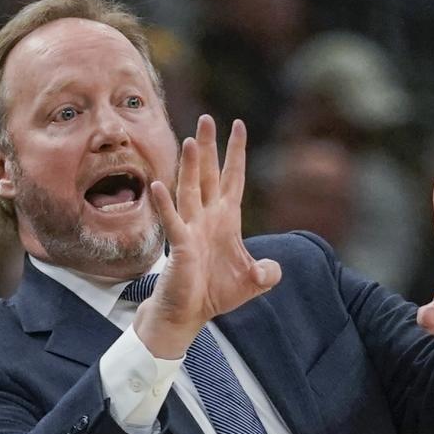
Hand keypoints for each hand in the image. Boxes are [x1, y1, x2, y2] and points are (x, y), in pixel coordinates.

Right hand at [135, 115, 281, 357]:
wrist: (189, 314)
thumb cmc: (215, 293)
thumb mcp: (251, 282)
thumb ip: (266, 272)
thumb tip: (274, 270)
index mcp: (226, 219)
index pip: (232, 177)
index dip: (236, 152)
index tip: (238, 124)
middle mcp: (207, 217)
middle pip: (208, 174)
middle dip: (208, 147)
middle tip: (206, 119)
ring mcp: (192, 229)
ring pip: (190, 190)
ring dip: (190, 166)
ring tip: (190, 141)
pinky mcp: (180, 246)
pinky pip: (172, 221)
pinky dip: (165, 204)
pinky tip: (159, 185)